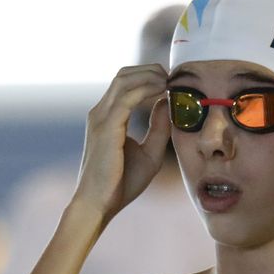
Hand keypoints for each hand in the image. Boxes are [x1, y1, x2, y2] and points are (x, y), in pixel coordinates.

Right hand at [72, 64, 171, 222]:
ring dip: (150, 76)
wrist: (99, 204)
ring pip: (124, 79)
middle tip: (174, 77)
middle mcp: (100, 112)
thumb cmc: (120, 184)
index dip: (149, 76)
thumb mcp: (150, 152)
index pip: (125, 83)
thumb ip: (158, 127)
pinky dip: (147, 89)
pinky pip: (128, 97)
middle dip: (151, 70)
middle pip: (124, 74)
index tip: (172, 83)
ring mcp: (101, 117)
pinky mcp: (107, 126)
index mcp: (107, 117)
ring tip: (171, 82)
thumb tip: (166, 103)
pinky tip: (163, 91)